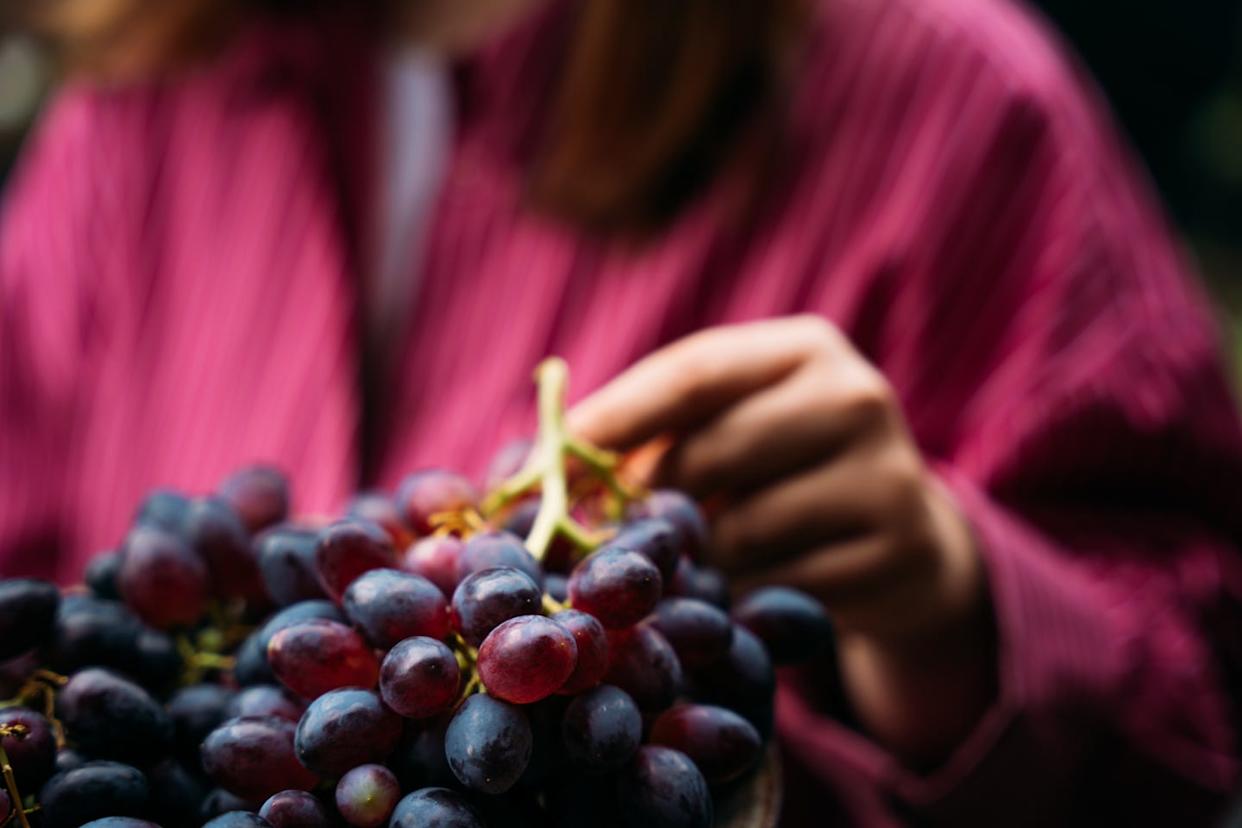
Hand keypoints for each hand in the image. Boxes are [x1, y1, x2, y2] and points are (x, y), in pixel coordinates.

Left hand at [569, 316, 993, 760]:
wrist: (903, 544)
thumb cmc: (785, 474)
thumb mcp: (735, 428)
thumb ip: (656, 431)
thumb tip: (539, 466)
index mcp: (804, 349)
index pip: (695, 371)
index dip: (618, 415)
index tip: (554, 455)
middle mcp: (855, 396)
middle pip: (712, 451)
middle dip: (649, 498)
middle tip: (604, 534)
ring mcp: (886, 473)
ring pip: (741, 528)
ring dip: (697, 556)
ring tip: (688, 560)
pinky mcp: (897, 550)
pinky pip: (780, 584)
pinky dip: (743, 596)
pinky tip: (741, 592)